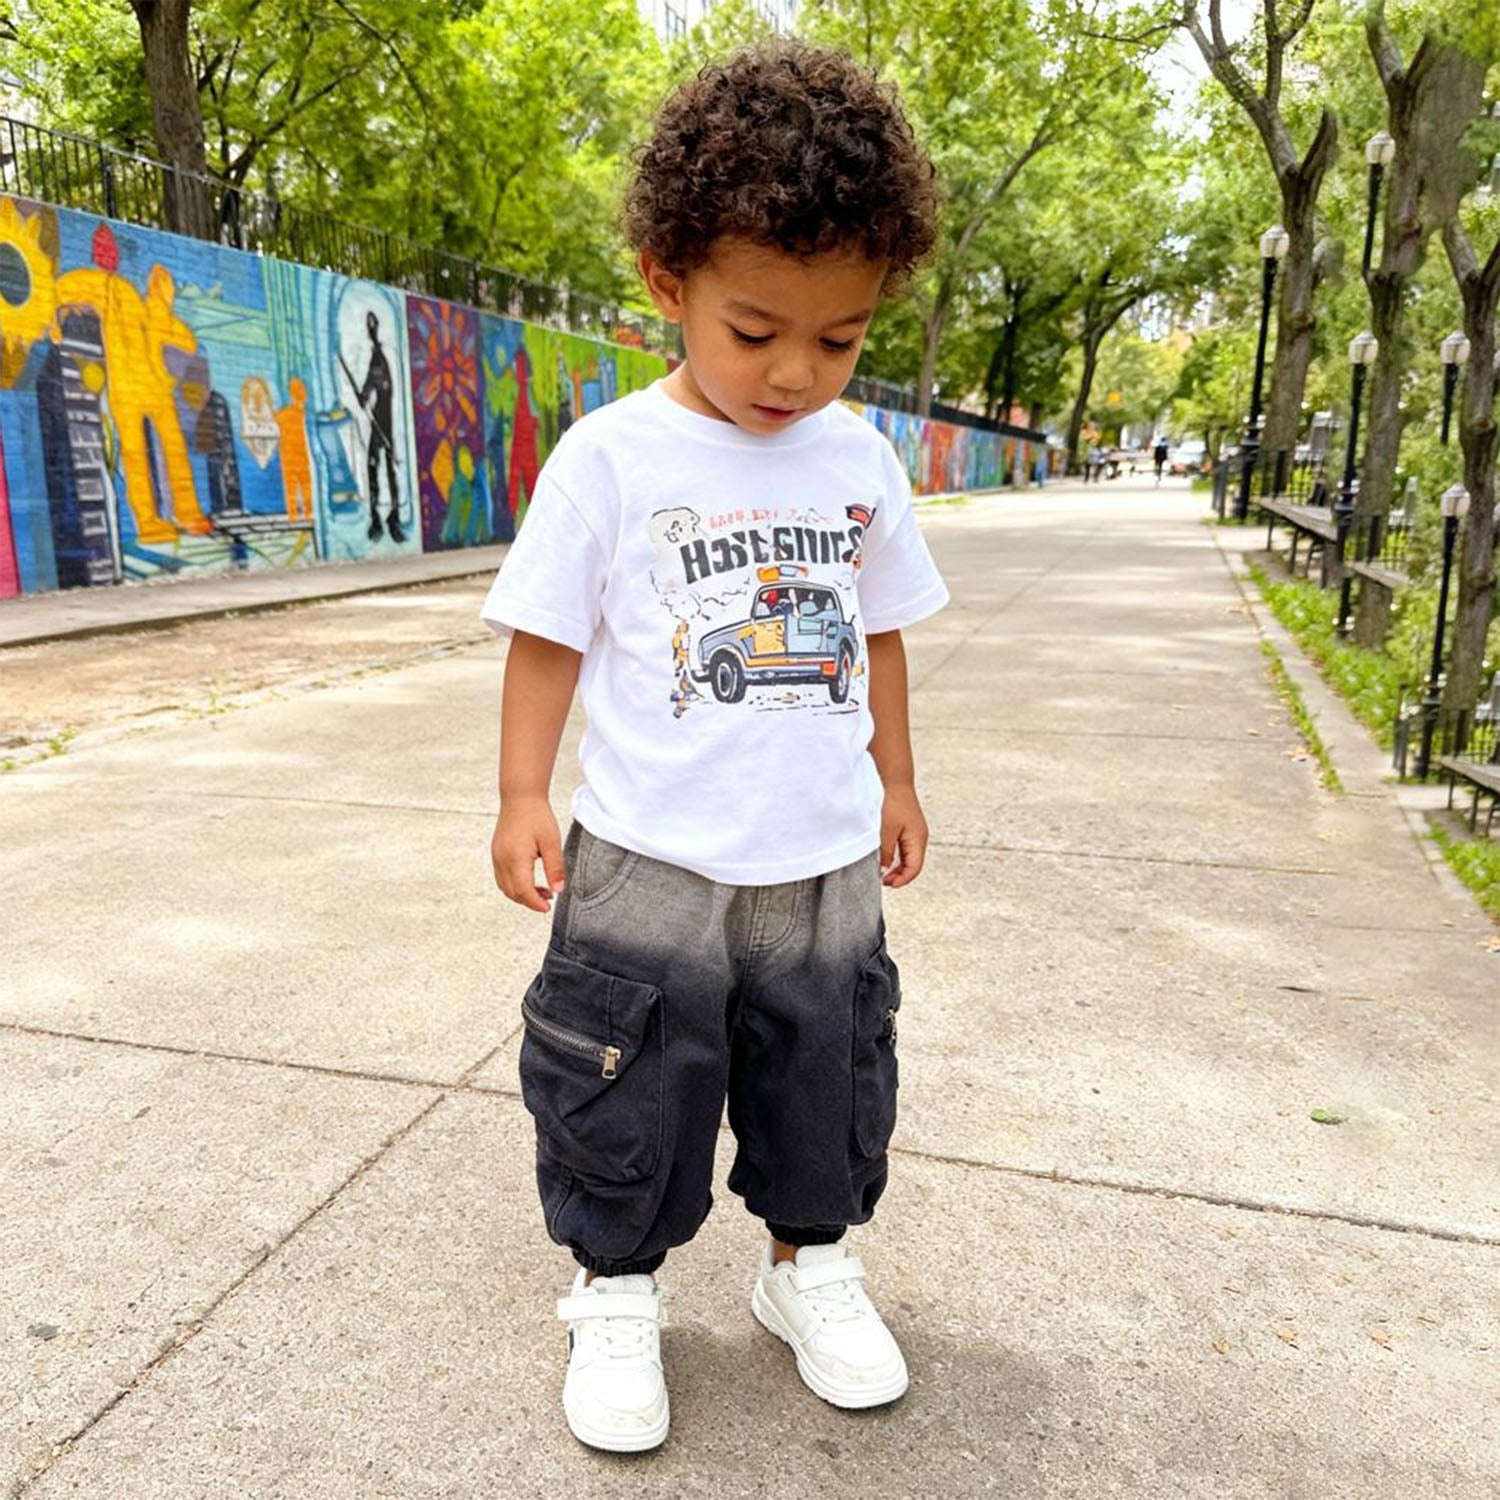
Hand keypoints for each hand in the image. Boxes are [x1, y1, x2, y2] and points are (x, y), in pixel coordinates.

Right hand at [492, 797, 564, 912]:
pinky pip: (502, 878)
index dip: (535, 903)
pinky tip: (529, 881)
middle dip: (529, 901)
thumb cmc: (537, 816)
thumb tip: (558, 890)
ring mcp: (496, 857)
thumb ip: (555, 868)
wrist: (520, 798)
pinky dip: (514, 885)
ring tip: (543, 892)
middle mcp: (501, 860)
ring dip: (522, 894)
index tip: (548, 908)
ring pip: (505, 887)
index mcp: (516, 858)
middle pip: (512, 893)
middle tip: (548, 901)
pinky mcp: (496, 854)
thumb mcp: (551, 842)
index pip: (523, 891)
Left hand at [879, 786, 928, 888]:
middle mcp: (920, 838)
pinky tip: (886, 860)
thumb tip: (884, 869)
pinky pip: (906, 850)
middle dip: (900, 876)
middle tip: (884, 882)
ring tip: (884, 874)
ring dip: (898, 868)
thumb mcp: (885, 831)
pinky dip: (897, 858)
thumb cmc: (892, 803)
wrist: (895, 782)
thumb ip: (885, 852)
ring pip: (909, 858)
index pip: (914, 868)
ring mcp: (915, 834)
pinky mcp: (909, 829)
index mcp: (918, 840)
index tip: (889, 884)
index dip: (902, 879)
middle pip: (913, 865)